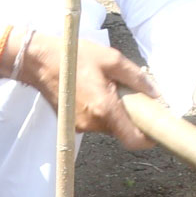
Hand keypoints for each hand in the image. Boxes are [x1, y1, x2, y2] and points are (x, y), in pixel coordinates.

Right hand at [13, 27, 158, 146]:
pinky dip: (101, 112)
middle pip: (122, 131)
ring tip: (111, 89)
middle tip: (133, 96)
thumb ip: (136, 77)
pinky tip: (96, 92)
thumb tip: (156, 93)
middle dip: (131, 117)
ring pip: (109, 127)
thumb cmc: (75, 56)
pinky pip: (95, 122)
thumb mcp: (111, 59)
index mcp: (104, 109)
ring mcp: (80, 126)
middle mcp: (92, 123)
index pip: (133, 140)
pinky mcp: (72, 124)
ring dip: (115, 113)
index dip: (147, 139)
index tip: (155, 128)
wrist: (39, 61)